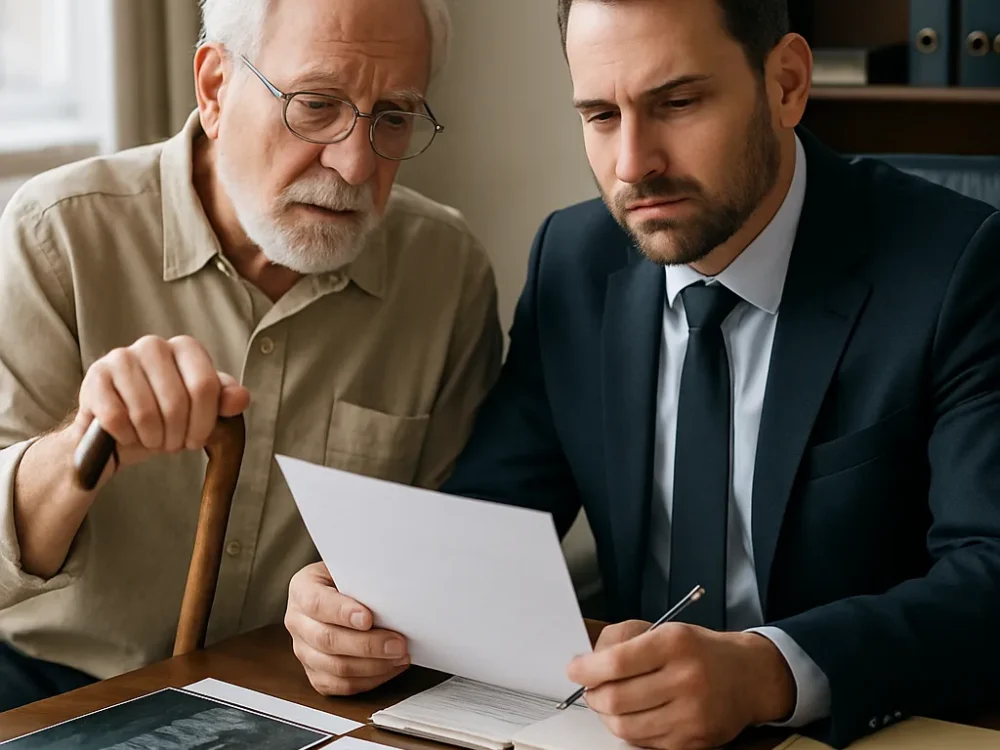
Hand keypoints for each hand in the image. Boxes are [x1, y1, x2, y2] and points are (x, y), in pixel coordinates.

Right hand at [74, 335, 249, 476]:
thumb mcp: (200, 412)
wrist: (117, 435)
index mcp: (186, 348)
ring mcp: (121, 357)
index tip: (196, 440)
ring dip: (151, 438)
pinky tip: (127, 435)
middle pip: (177, 401)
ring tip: (152, 440)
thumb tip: (240, 398)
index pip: (205, 386)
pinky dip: (125, 436)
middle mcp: (154, 345)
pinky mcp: (95, 377)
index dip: (203, 422)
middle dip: (177, 435)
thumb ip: (223, 402)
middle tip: (171, 444)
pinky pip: (116, 418)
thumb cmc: (165, 419)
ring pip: (146, 412)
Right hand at [286, 562, 410, 695]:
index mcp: (302, 589)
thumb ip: (362, 578)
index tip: (368, 618)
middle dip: (367, 645)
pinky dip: (370, 680)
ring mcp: (304, 650)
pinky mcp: (316, 673)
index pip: (317, 603)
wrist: (339, 591)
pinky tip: (390, 667)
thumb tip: (392, 590)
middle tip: (397, 643)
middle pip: (327, 640)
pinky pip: (341, 686)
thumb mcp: (350, 568)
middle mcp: (297, 621)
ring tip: (399, 656)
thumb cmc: (349, 578)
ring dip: (373, 665)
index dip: (342, 612)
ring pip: (335, 667)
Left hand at [567, 621, 795, 749]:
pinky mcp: (694, 741)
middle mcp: (686, 679)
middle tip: (590, 688)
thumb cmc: (698, 650)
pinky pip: (644, 742)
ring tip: (610, 701)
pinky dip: (631, 729)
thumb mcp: (663, 628)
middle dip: (593, 695)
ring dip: (608, 715)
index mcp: (675, 644)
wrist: (748, 677)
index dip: (587, 669)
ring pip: (626, 727)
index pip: (617, 662)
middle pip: (617, 699)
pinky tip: (636, 714)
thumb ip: (622, 639)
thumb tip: (587, 661)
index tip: (575, 669)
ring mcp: (692, 715)